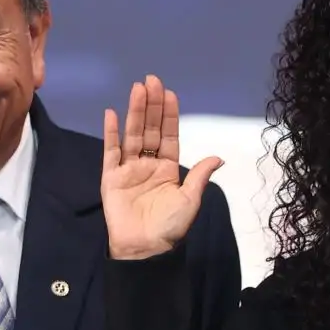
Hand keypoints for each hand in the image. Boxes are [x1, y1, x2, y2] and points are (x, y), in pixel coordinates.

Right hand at [101, 74, 221, 259]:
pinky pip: (111, 152)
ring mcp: (129, 170)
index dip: (169, 115)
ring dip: (135, 112)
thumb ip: (200, 176)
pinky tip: (111, 114)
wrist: (146, 249)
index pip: (169, 136)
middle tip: (152, 80)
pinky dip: (111, 133)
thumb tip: (218, 157)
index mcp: (168, 169)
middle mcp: (148, 165)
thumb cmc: (170, 227)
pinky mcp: (111, 178)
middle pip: (150, 130)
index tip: (170, 94)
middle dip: (152, 105)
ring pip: (133, 135)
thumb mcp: (190, 200)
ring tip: (137, 89)